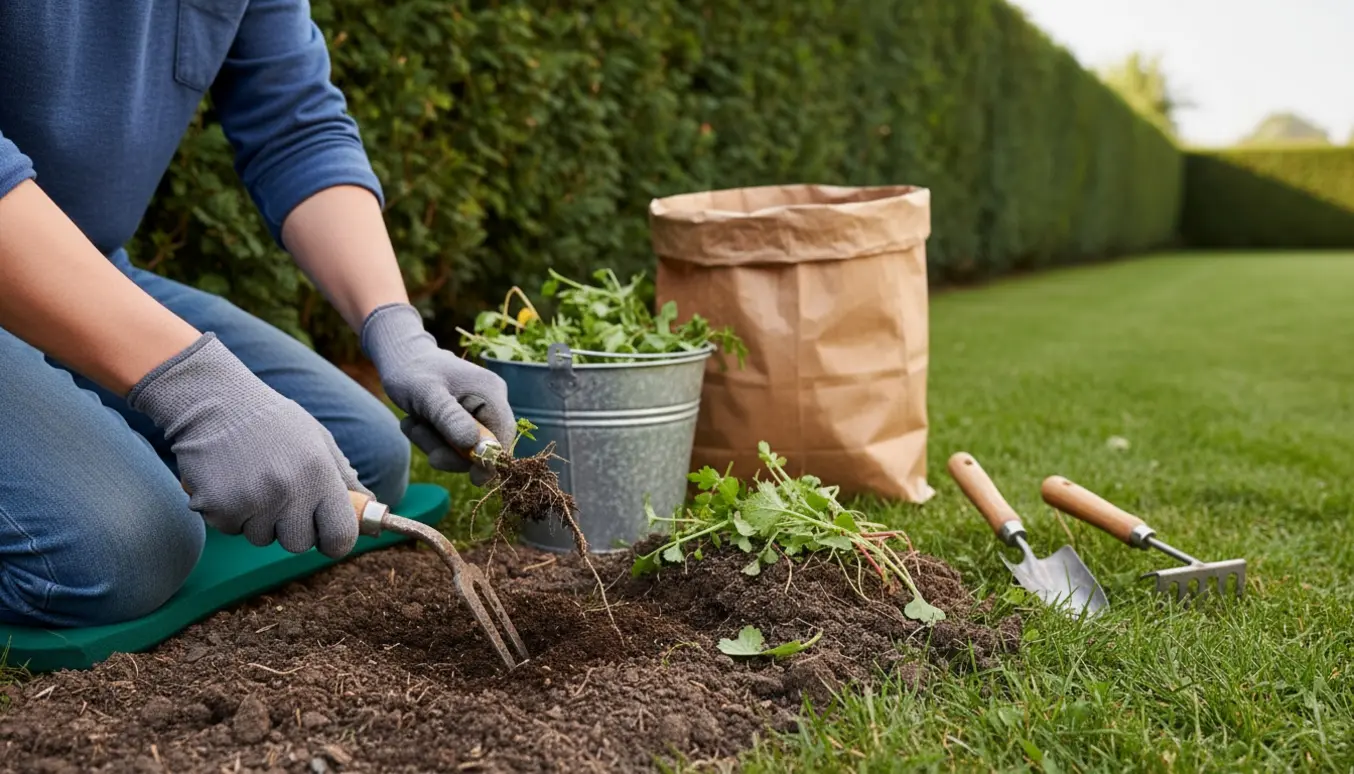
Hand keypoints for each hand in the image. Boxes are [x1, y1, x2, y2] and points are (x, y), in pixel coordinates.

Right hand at [127, 334, 367, 557]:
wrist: (216, 401)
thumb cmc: (273, 422)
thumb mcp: (318, 440)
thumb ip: (344, 476)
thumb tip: (368, 504)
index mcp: (320, 473)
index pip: (340, 535)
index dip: (335, 542)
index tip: (328, 538)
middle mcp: (288, 490)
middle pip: (299, 545)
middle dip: (292, 529)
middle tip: (281, 497)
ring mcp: (252, 500)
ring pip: (262, 539)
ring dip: (259, 520)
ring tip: (252, 481)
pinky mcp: (218, 506)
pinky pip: (232, 530)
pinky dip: (231, 514)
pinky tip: (229, 482)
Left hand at [360, 303, 514, 484]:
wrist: (400, 356)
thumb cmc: (410, 372)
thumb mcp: (427, 397)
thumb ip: (452, 421)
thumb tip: (479, 451)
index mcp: (490, 392)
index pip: (503, 437)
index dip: (491, 461)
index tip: (473, 479)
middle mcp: (492, 400)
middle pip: (485, 446)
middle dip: (451, 450)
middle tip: (419, 434)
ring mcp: (480, 408)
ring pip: (466, 447)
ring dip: (436, 444)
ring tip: (413, 424)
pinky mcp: (467, 415)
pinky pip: (456, 441)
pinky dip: (435, 439)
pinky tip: (417, 422)